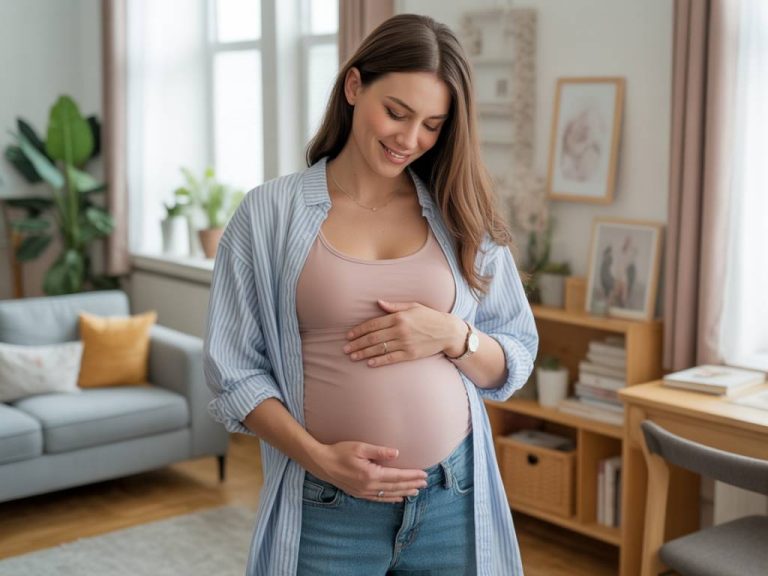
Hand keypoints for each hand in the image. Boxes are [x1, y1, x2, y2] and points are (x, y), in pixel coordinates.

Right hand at [311, 441, 427, 502]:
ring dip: (403, 492)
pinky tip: (397, 498)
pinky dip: (390, 499)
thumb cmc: (340, 452)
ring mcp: (363, 492)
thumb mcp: (360, 447)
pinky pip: (378, 498)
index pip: (397, 476)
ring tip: (416, 491)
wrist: (321, 463)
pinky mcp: (359, 493)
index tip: (423, 474)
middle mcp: (368, 486)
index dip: (411, 476)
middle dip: (411, 485)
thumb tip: (397, 454)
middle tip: (425, 483)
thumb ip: (379, 451)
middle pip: (395, 487)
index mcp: (371, 474)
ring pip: (388, 494)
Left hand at [343, 300, 464, 366]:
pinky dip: (379, 361)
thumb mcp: (413, 306)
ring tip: (352, 356)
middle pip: (373, 338)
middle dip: (357, 343)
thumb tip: (378, 302)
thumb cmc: (429, 317)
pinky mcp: (410, 354)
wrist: (448, 332)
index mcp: (399, 317)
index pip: (373, 324)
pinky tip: (369, 363)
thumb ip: (394, 306)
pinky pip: (391, 358)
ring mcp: (405, 343)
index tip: (349, 335)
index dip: (359, 330)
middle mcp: (400, 330)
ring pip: (379, 349)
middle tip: (345, 348)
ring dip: (364, 353)